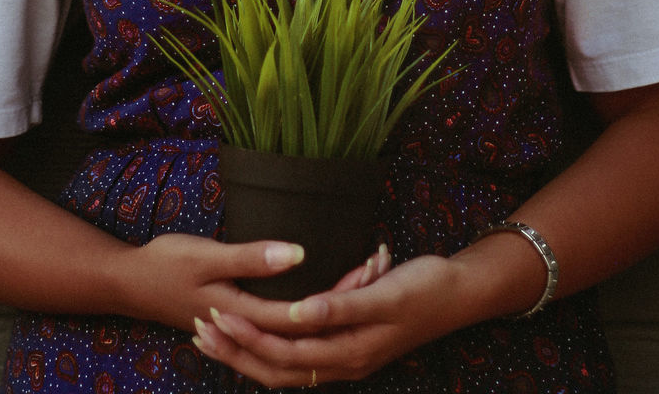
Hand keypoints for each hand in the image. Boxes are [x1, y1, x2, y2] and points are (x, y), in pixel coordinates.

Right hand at [122, 234, 391, 334]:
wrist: (127, 282)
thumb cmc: (165, 263)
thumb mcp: (207, 255)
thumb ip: (251, 258)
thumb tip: (299, 254)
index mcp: (242, 312)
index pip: (300, 315)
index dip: (335, 299)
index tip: (367, 277)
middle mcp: (246, 327)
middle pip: (303, 326)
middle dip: (340, 305)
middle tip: (374, 277)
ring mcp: (241, 327)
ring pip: (293, 331)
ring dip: (325, 312)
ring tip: (358, 287)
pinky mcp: (235, 320)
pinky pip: (278, 328)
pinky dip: (303, 316)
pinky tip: (317, 306)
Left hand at [190, 253, 457, 386]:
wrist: (458, 293)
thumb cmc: (423, 288)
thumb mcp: (384, 293)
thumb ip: (341, 304)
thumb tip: (299, 314)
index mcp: (349, 351)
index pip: (285, 354)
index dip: (248, 337)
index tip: (217, 313)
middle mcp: (344, 362)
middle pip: (278, 369)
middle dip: (236, 352)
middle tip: (200, 329)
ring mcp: (346, 356)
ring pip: (286, 367)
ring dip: (249, 352)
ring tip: (215, 333)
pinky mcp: (349, 344)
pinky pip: (301, 356)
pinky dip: (272, 347)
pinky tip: (258, 333)